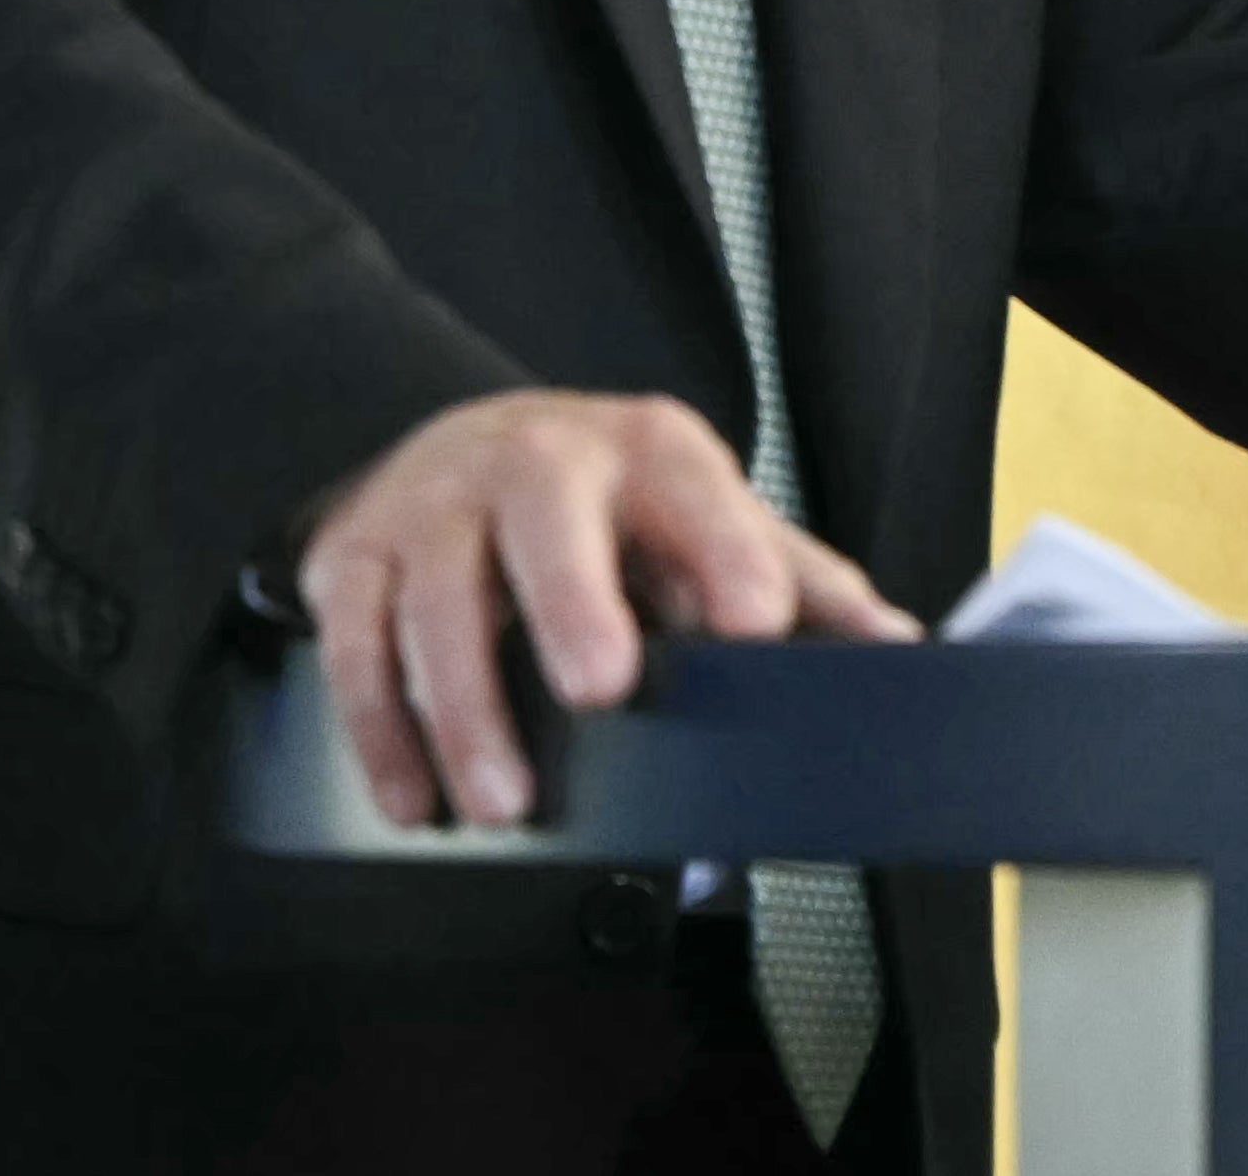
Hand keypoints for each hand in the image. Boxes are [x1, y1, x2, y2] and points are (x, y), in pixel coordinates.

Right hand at [293, 388, 911, 828]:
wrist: (471, 446)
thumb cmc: (613, 507)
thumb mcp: (709, 522)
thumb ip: (799, 584)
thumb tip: (896, 647)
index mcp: (647, 451)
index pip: (695, 490)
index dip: (726, 551)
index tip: (754, 625)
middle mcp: (536, 460)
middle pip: (546, 520)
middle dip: (572, 600)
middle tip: (603, 688)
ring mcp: (433, 503)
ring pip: (437, 600)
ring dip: (466, 709)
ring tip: (505, 801)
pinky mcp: (352, 556)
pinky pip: (355, 646)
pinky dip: (382, 732)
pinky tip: (416, 799)